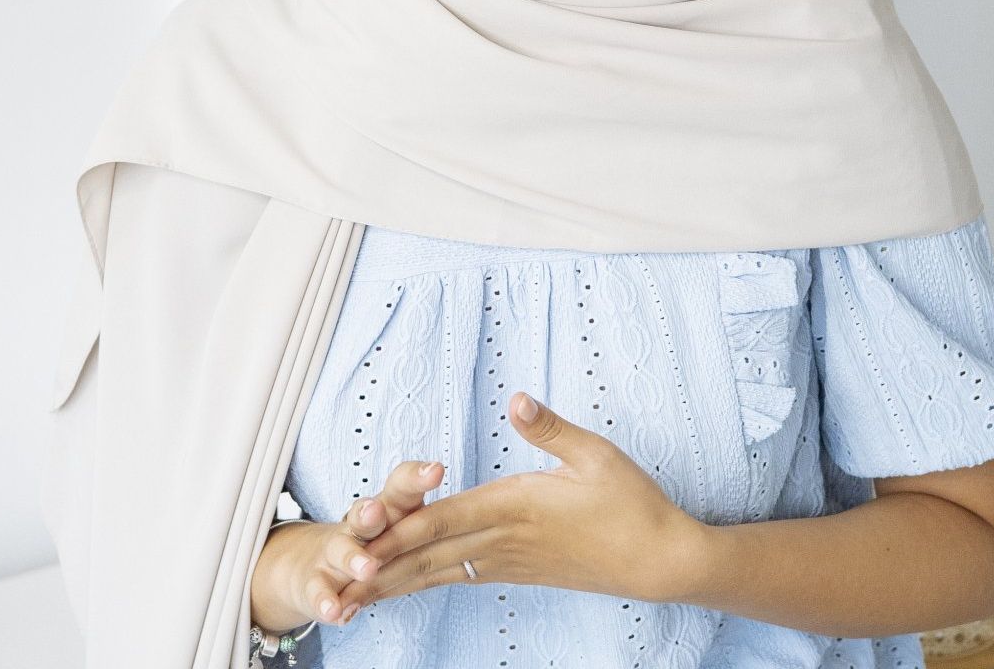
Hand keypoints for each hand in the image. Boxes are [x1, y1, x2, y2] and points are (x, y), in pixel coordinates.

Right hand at [250, 459, 445, 632]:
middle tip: (378, 513)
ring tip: (366, 569)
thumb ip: (448, 508)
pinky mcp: (318, 581)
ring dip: (352, 557)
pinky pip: (320, 590)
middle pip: (370, 512)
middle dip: (373, 511)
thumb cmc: (380, 535)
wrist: (319, 562)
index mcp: (392, 508)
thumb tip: (490, 458)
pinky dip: (328, 600)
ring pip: (343, 549)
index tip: (436, 470)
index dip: (417, 477)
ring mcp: (338, 551)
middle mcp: (364, 525)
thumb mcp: (405, 516)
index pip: (403, 486)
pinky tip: (337, 612)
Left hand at [333, 391, 697, 616]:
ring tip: (352, 596)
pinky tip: (405, 586)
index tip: (360, 539)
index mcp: (516, 507)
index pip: (444, 519)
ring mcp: (510, 561)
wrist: (661, 562)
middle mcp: (504, 540)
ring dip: (394, 583)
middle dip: (378, 567)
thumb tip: (517, 398)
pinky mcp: (519, 571)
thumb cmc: (632, 504)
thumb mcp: (596, 455)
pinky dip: (425, 582)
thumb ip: (550, 427)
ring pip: (439, 572)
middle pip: (429, 554)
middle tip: (333, 581)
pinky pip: (460, 577)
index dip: (398, 530)